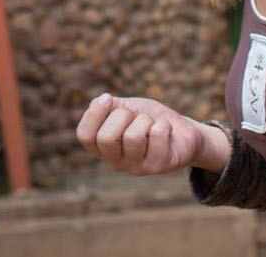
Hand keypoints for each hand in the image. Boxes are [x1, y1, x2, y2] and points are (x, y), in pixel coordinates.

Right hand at [75, 93, 209, 176]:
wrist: (181, 131)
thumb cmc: (148, 118)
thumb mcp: (124, 107)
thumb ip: (107, 106)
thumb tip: (102, 100)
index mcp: (102, 148)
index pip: (85, 136)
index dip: (93, 114)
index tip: (108, 98)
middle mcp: (116, 162)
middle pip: (106, 138)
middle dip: (122, 115)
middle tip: (135, 115)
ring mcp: (137, 168)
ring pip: (133, 137)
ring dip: (145, 120)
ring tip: (151, 123)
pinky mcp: (158, 167)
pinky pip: (156, 136)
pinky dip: (163, 124)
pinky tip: (166, 130)